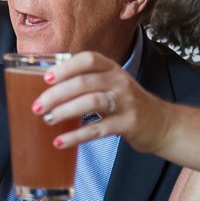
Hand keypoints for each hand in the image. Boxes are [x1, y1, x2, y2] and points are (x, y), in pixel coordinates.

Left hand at [32, 50, 171, 154]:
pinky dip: (76, 136)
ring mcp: (126, 103)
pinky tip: (59, 141)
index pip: (88, 59)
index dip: (66, 67)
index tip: (46, 77)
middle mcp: (120, 82)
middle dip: (56, 94)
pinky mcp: (128, 124)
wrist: (162, 124)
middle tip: (37, 106)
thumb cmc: (127, 103)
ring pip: (91, 102)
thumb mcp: (111, 84)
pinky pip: (98, 129)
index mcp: (112, 69)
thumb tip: (47, 87)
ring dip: (65, 111)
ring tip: (47, 119)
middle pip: (84, 83)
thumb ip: (87, 81)